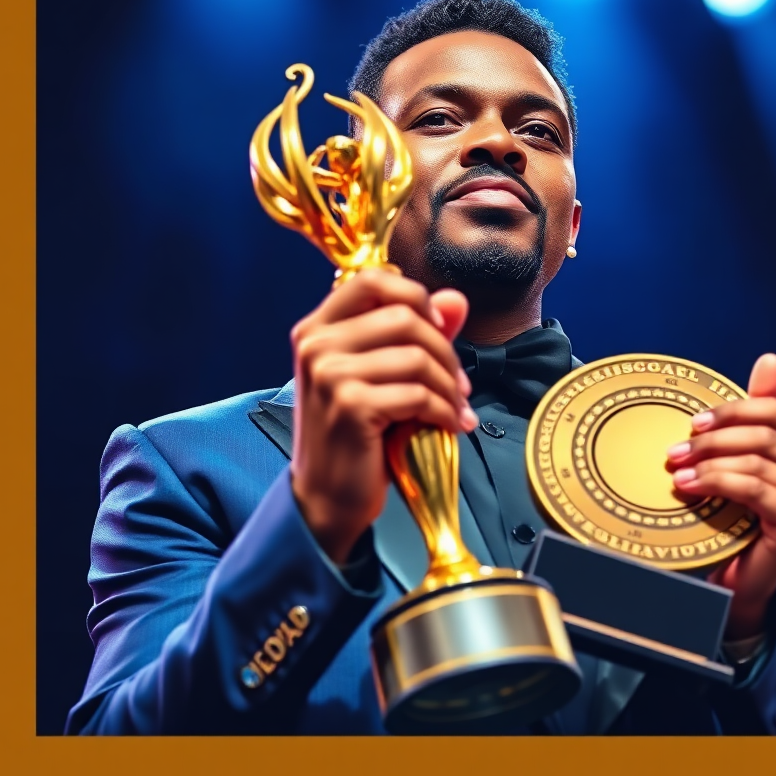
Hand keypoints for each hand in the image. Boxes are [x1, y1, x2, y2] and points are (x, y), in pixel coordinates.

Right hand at [290, 269, 475, 564]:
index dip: (415, 295)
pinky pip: (418, 395)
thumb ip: (417, 333)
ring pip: (417, 357)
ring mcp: (329, 373)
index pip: (372, 279)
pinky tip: (451, 425)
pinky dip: (444, 411)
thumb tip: (457, 299)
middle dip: (445, 351)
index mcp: (317, 327)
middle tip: (460, 383)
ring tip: (457, 408)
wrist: (326, 496)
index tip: (440, 326)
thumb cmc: (356, 433)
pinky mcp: (349, 406)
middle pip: (404, 317)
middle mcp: (316, 343)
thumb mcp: (383, 374)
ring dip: (450, 386)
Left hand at [665, 354, 775, 638]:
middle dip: (714, 439)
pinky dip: (719, 484)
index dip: (730, 411)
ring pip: (756, 462)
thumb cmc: (739, 513)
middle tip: (676, 450)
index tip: (692, 422)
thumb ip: (755, 414)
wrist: (741, 575)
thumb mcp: (744, 458)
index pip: (771, 410)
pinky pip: (756, 490)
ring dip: (710, 464)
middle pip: (762, 435)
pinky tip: (691, 488)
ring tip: (678, 472)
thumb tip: (771, 358)